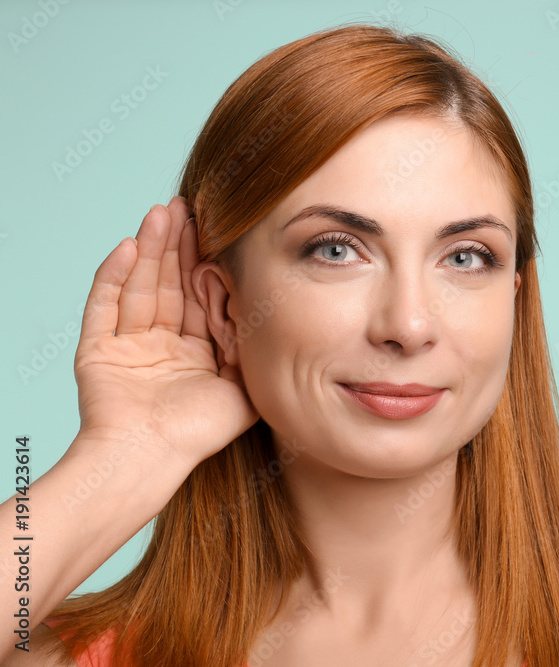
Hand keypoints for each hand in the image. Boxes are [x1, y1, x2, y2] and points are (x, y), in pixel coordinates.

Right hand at [72, 196, 259, 467]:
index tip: (216, 231)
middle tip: (187, 207)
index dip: (206, 265)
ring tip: (162, 213)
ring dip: (150, 249)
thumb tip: (275, 315)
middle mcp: (160, 347)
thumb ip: (253, 354)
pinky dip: (114, 275)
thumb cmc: (198, 432)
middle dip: (178, 246)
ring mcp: (127, 347)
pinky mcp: (97, 350)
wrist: (151, 458)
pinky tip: (128, 246)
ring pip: (140, 286)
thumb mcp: (243, 389)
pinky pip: (104, 305)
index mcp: (194, 355)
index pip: (200, 299)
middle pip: (169, 285)